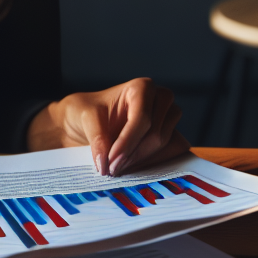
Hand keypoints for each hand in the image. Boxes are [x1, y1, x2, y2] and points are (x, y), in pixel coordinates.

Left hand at [28, 78, 188, 175]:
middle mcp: (160, 99)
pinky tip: (131, 167)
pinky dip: (152, 162)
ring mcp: (169, 116)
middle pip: (156, 134)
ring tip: (117, 167)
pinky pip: (171, 151)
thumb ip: (96, 138)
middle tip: (111, 170)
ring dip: (140, 160)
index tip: (110, 162)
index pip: (142, 118)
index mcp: (142, 87)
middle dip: (132, 155)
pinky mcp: (172, 133)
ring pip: (163, 144)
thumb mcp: (85, 118)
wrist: (90, 119)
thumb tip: (104, 164)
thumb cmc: (88, 111)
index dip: (127, 143)